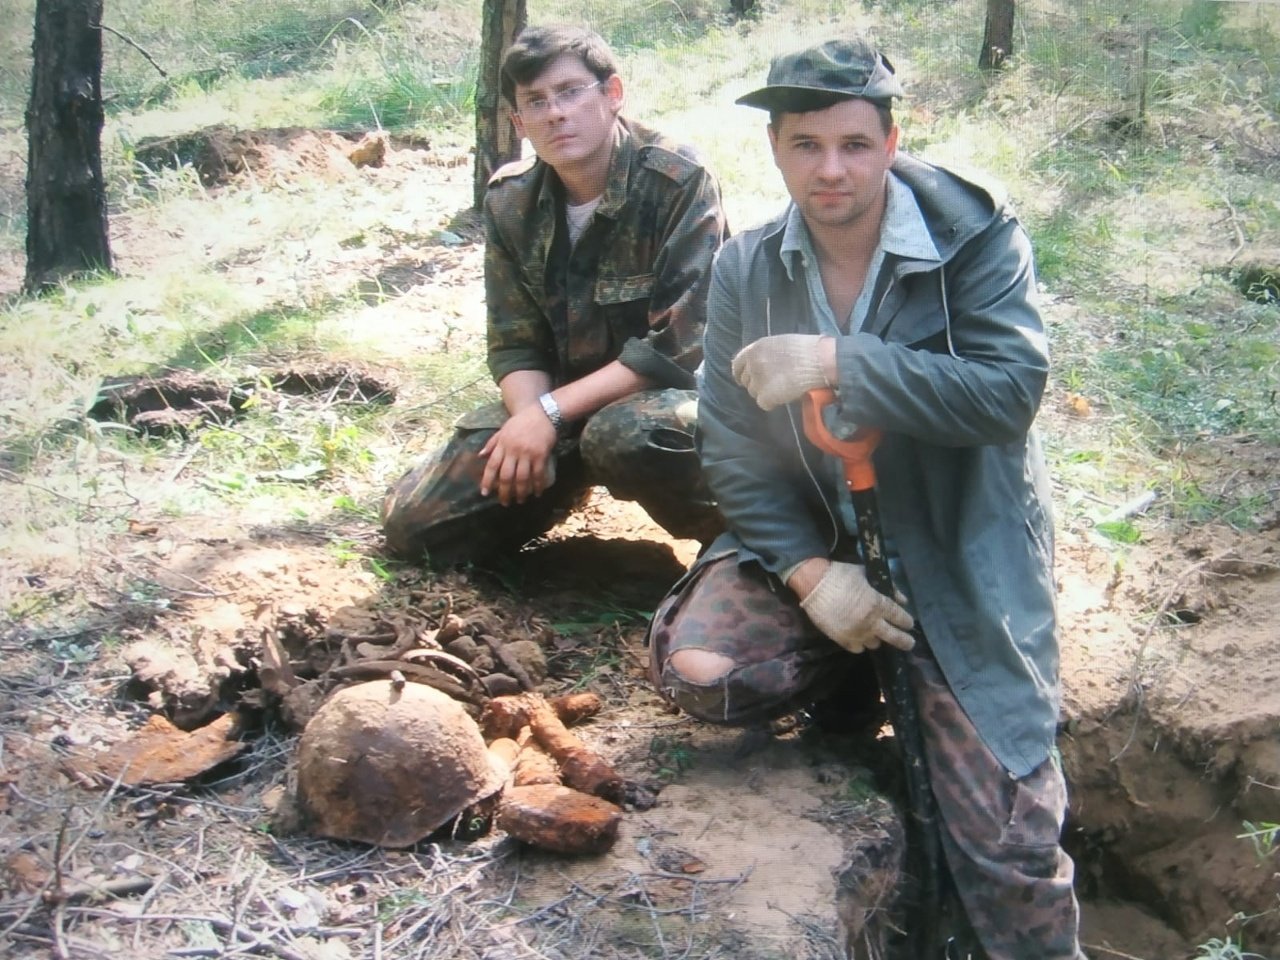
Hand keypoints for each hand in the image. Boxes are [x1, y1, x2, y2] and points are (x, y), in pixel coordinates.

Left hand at [479, 404, 557, 505]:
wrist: (543, 413)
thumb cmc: (521, 422)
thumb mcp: (503, 430)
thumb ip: (492, 443)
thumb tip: (480, 456)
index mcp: (503, 445)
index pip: (492, 465)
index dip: (487, 480)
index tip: (484, 493)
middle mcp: (513, 451)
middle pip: (506, 476)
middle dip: (505, 492)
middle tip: (505, 502)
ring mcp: (528, 454)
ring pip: (522, 478)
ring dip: (521, 492)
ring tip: (521, 500)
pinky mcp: (541, 455)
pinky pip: (538, 474)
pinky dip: (538, 485)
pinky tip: (537, 493)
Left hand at [731, 334, 830, 409]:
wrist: (819, 361)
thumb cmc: (806, 350)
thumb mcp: (780, 343)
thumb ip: (766, 353)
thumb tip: (762, 364)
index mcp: (755, 348)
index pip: (737, 364)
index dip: (740, 374)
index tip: (742, 380)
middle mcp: (752, 363)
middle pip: (746, 381)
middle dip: (756, 384)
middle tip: (771, 386)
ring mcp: (758, 380)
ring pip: (754, 393)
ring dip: (765, 393)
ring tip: (782, 389)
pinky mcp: (766, 396)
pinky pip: (763, 404)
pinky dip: (772, 403)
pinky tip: (785, 396)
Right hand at [799, 560, 914, 653]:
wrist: (813, 583)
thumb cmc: (841, 574)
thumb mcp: (867, 574)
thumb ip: (887, 588)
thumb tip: (902, 599)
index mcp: (877, 604)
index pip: (900, 617)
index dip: (907, 622)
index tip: (909, 624)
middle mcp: (870, 622)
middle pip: (894, 637)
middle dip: (904, 641)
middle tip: (908, 643)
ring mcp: (856, 633)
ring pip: (875, 644)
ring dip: (877, 638)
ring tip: (875, 633)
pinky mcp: (841, 639)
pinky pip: (857, 648)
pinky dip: (861, 643)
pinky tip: (860, 636)